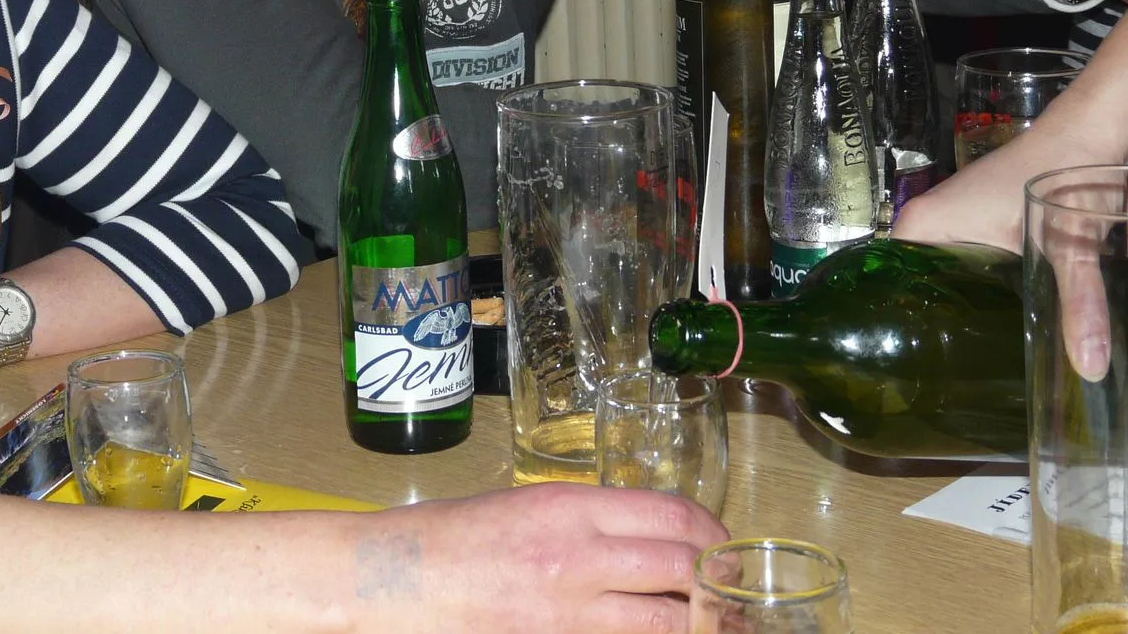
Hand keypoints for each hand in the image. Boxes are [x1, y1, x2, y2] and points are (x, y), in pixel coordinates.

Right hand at [376, 483, 727, 632]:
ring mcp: (571, 613)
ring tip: (713, 624)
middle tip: (729, 592)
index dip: (710, 533)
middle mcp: (580, 558)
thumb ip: (587, 520)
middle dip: (717, 583)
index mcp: (572, 508)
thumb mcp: (528, 505)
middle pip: (683, 569)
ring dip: (697, 623)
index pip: (672, 517)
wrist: (398, 580)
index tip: (721, 546)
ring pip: (668, 623)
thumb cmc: (453, 536)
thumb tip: (642, 539)